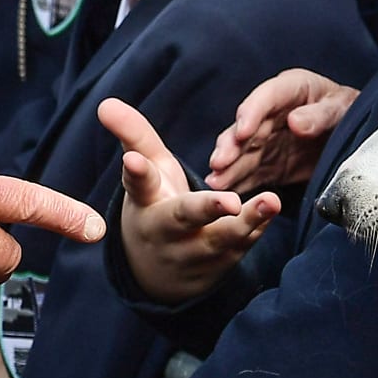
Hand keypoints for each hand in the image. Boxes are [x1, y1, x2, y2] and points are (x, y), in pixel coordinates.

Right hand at [101, 97, 279, 304]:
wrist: (157, 274)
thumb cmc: (155, 206)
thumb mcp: (146, 172)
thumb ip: (133, 135)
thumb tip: (105, 103)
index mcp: (146, 202)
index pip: (139, 185)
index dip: (137, 173)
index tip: (132, 161)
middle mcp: (167, 230)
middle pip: (184, 218)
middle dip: (205, 209)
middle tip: (229, 201)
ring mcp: (194, 252)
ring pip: (220, 238)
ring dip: (247, 222)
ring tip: (271, 200)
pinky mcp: (219, 265)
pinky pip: (240, 246)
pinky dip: (257, 229)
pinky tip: (272, 210)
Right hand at [206, 68, 358, 192]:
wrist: (358, 136)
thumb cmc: (350, 112)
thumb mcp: (343, 107)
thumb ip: (321, 114)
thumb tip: (295, 123)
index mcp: (290, 89)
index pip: (266, 98)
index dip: (251, 113)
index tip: (242, 131)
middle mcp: (271, 113)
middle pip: (246, 128)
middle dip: (231, 146)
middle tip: (219, 162)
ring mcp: (267, 140)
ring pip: (242, 154)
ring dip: (227, 168)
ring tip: (214, 183)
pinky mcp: (269, 164)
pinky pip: (250, 174)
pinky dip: (237, 184)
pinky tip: (223, 195)